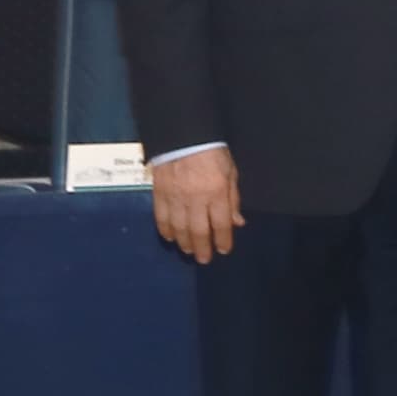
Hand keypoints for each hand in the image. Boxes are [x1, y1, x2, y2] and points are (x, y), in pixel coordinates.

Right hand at [150, 147, 241, 263]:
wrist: (184, 136)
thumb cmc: (212, 153)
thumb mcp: (231, 173)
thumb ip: (233, 199)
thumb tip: (237, 223)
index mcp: (217, 192)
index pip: (220, 223)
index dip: (222, 240)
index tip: (223, 250)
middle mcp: (196, 197)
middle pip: (198, 230)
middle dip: (202, 247)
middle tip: (204, 259)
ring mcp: (175, 196)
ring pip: (179, 227)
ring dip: (184, 242)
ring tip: (189, 250)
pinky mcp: (159, 192)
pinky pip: (161, 216)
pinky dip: (165, 229)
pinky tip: (170, 237)